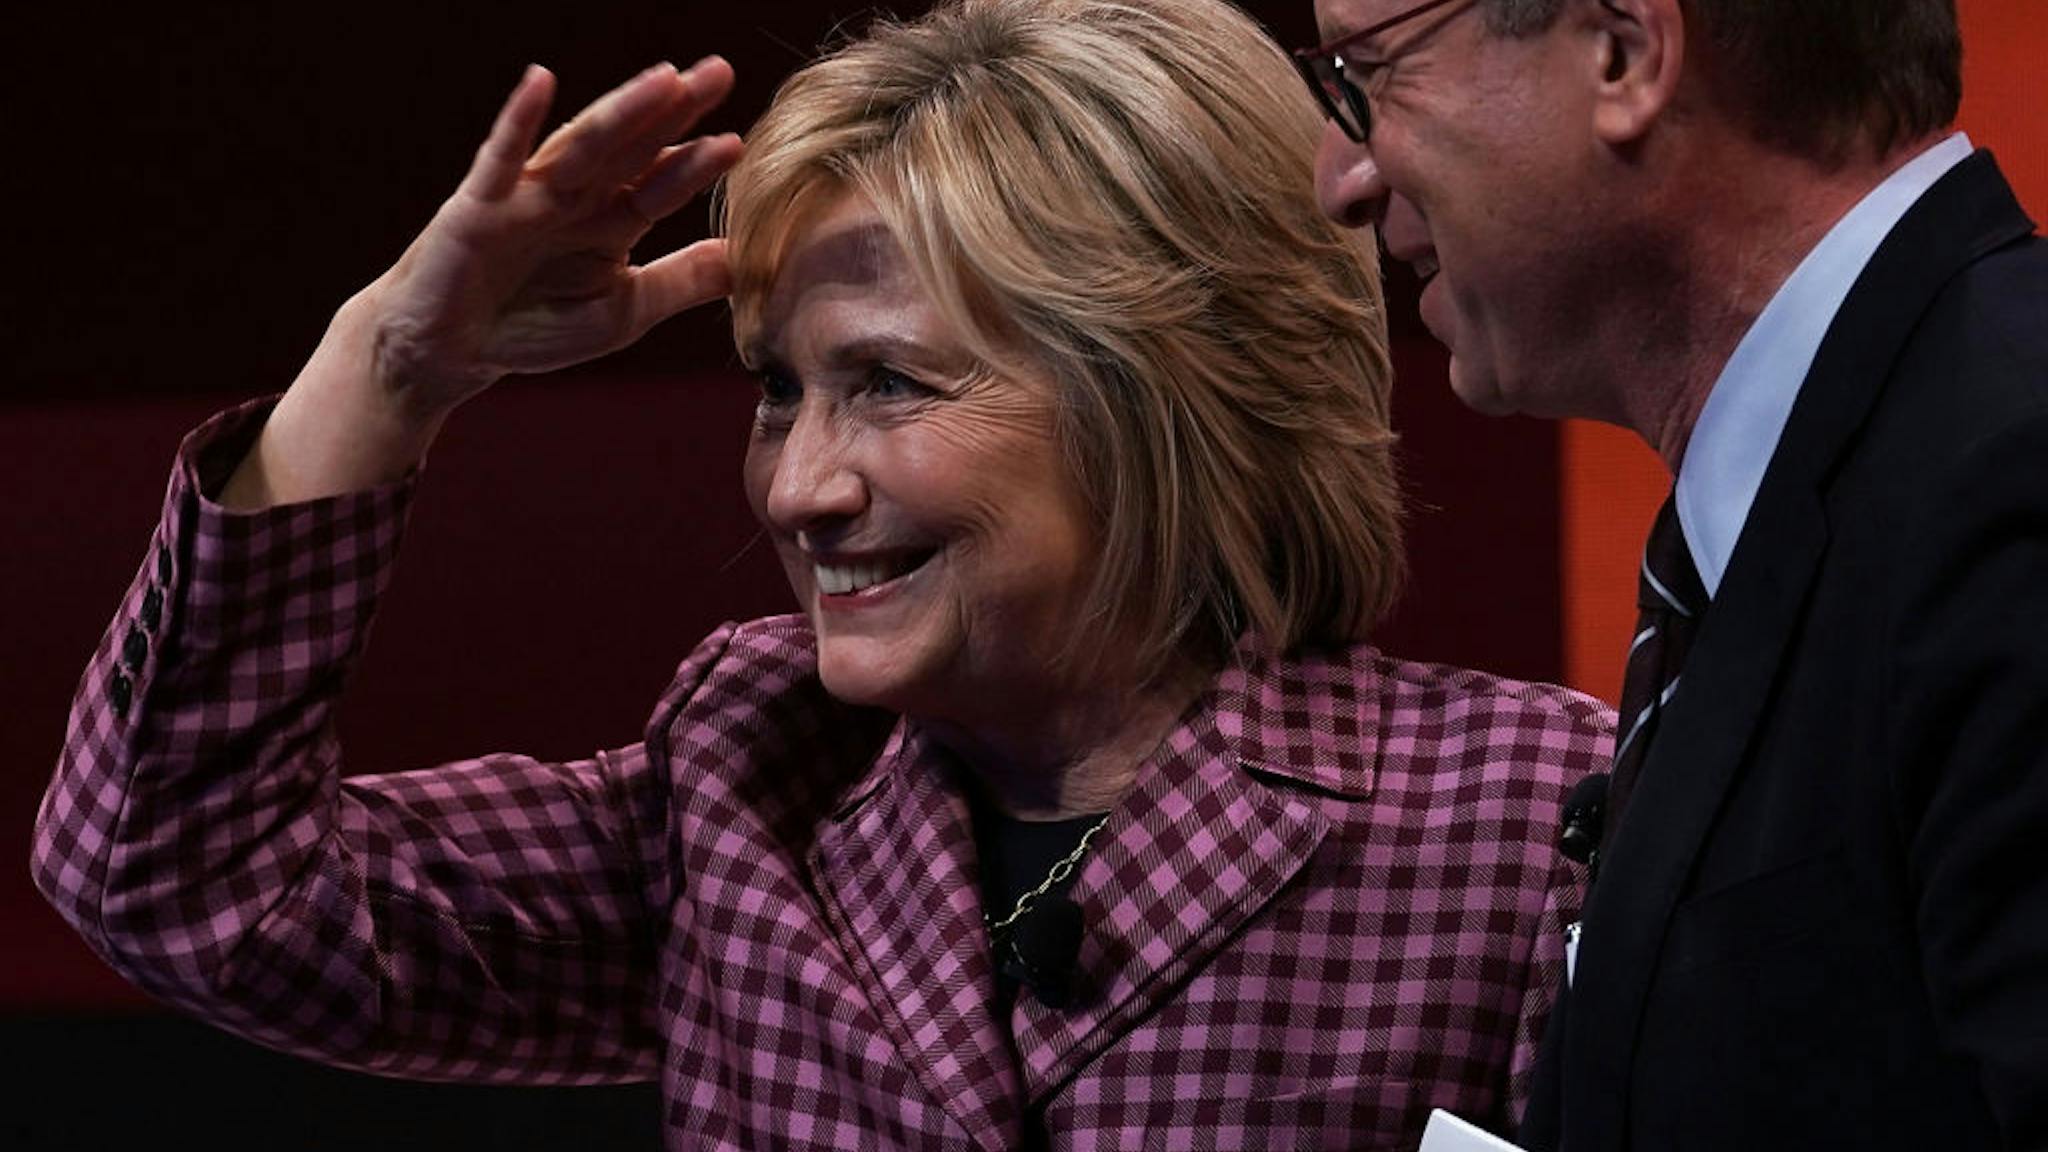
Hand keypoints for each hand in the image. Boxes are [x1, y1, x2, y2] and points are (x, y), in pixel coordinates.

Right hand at [221, 60, 742, 507]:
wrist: (451, 355)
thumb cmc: (532, 328)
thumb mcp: (622, 312)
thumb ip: (677, 283)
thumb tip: (740, 259)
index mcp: (610, 221)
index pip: (661, 184)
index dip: (697, 163)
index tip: (737, 142)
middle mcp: (575, 197)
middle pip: (632, 146)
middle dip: (673, 111)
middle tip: (716, 72)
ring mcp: (527, 195)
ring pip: (582, 145)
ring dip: (622, 110)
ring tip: (665, 79)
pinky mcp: (479, 205)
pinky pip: (500, 157)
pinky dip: (519, 119)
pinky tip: (540, 81)